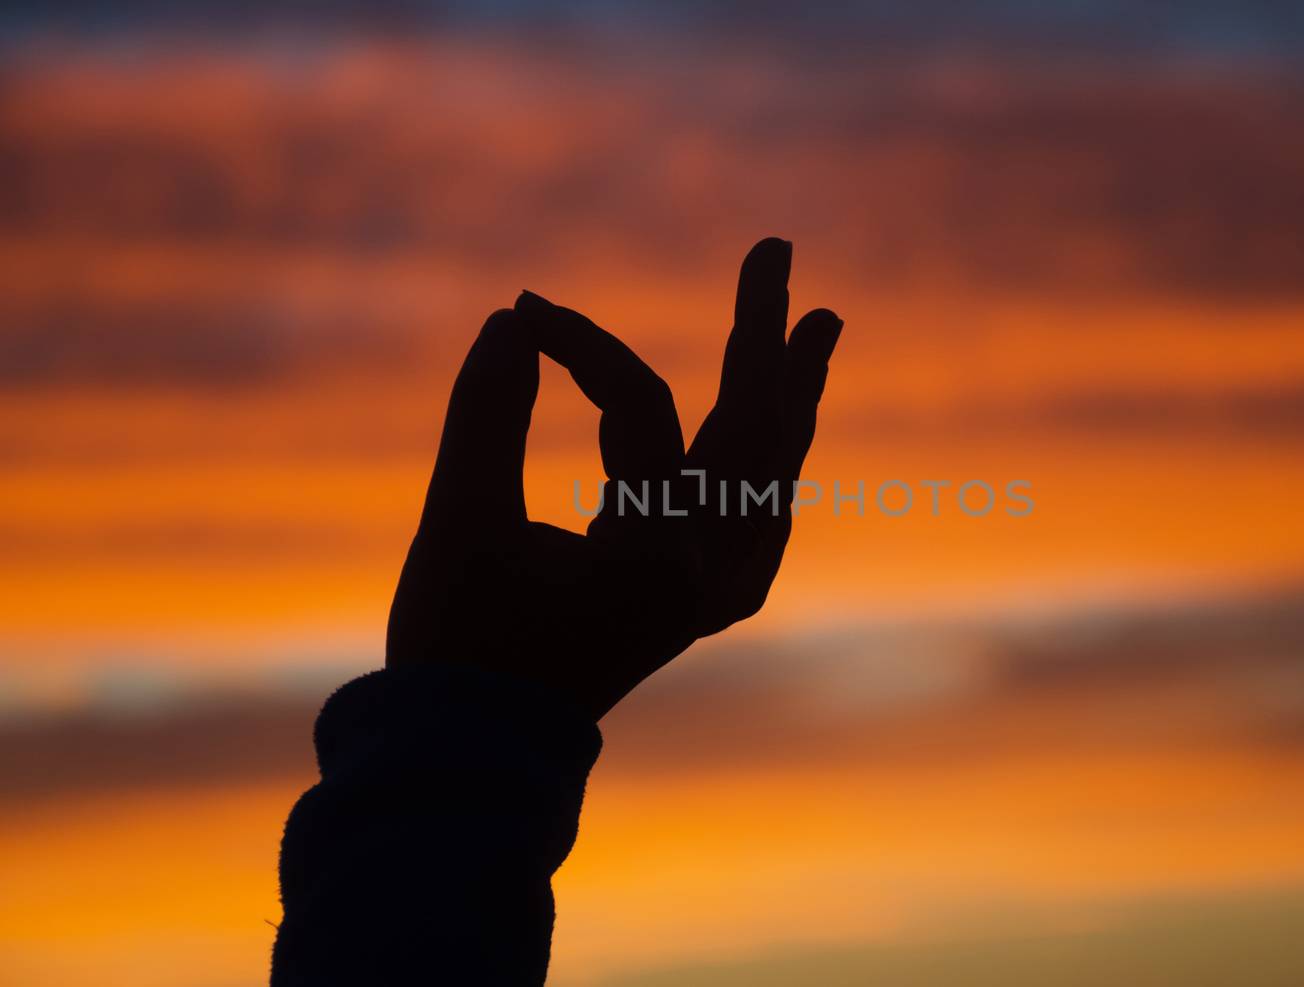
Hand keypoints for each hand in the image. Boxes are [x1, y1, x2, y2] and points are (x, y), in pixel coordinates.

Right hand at [386, 238, 842, 718]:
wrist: (471, 757)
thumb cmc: (457, 643)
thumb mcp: (459, 520)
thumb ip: (486, 412)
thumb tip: (511, 322)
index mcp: (657, 556)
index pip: (643, 412)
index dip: (585, 348)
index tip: (527, 311)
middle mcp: (709, 575)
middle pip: (757, 432)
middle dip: (763, 337)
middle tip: (777, 251)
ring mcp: (717, 596)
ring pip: (776, 475)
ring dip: (791, 398)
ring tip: (820, 327)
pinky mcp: (704, 605)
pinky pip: (762, 516)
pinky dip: (770, 461)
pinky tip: (780, 427)